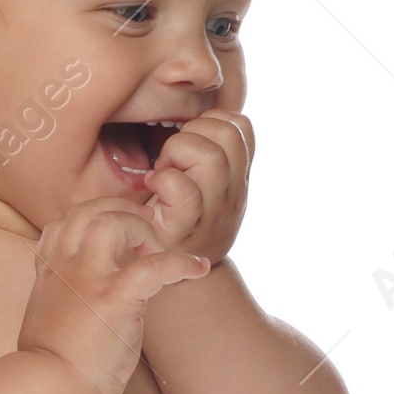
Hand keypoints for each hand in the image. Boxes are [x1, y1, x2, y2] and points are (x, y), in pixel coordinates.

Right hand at [18, 198, 210, 393]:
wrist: (49, 391)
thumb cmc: (50, 373)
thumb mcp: (48, 327)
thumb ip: (65, 306)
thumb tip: (80, 312)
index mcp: (50, 277)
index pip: (60, 225)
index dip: (89, 222)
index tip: (113, 236)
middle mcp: (65, 270)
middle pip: (86, 211)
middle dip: (120, 212)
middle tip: (144, 234)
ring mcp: (88, 281)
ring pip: (111, 222)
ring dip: (141, 230)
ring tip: (158, 251)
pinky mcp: (114, 300)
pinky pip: (154, 266)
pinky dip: (181, 263)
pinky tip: (198, 269)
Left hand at [142, 109, 254, 262]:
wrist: (168, 283)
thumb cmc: (172, 224)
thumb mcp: (201, 189)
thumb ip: (205, 157)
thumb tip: (194, 110)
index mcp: (238, 179)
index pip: (241, 125)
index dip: (210, 124)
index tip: (189, 150)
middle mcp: (233, 195)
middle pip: (227, 133)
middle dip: (192, 134)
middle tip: (172, 162)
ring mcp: (213, 213)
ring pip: (208, 155)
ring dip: (176, 154)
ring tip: (163, 174)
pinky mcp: (186, 230)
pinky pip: (183, 190)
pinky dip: (163, 182)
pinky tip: (153, 190)